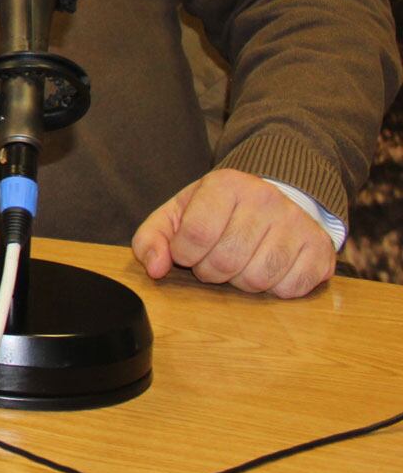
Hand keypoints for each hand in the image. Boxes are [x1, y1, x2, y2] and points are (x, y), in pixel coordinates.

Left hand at [131, 168, 334, 298]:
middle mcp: (265, 198)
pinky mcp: (320, 249)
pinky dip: (273, 288)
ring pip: (257, 279)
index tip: (187, 251)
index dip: (185, 254)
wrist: (271, 203)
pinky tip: (268, 268)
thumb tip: (155, 269)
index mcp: (226, 184)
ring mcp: (297, 223)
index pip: (196, 233)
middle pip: (226, 261)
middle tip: (215, 258)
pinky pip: (289, 289)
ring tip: (240, 262)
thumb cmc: (217, 213)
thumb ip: (152, 238)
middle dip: (211, 270)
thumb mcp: (178, 215)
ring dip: (241, 282)